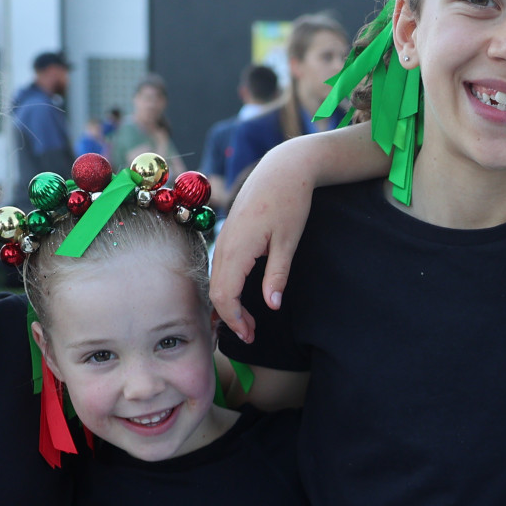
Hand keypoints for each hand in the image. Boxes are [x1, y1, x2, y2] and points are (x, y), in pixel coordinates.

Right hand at [207, 157, 315, 341]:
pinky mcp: (229, 235)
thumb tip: (272, 305)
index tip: (250, 336)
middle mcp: (224, 244)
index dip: (234, 320)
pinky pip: (221, 268)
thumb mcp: (288, 242)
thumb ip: (277, 275)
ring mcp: (224, 238)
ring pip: (216, 280)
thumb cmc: (289, 202)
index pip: (224, 295)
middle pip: (216, 291)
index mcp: (237, 248)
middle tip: (251, 335)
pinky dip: (228, 288)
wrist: (283, 168)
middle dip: (230, 317)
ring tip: (250, 322)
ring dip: (229, 304)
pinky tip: (243, 297)